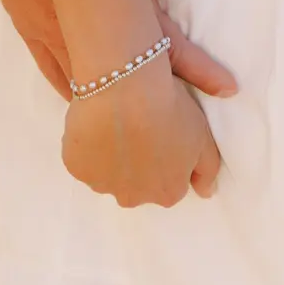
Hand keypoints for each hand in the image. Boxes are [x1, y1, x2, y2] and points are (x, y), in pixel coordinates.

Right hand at [62, 55, 221, 206]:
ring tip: (114, 121)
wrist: (125, 86)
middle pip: (136, 185)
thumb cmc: (168, 107)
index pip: (169, 183)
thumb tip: (206, 193)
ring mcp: (102, 185)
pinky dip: (86, 145)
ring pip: (107, 173)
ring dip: (110, 156)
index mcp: (167, 193)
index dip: (165, 158)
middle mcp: (134, 198)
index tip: (160, 133)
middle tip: (136, 126)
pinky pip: (82, 159)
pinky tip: (93, 121)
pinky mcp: (76, 167)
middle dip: (137, 163)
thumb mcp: (202, 136)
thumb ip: (208, 169)